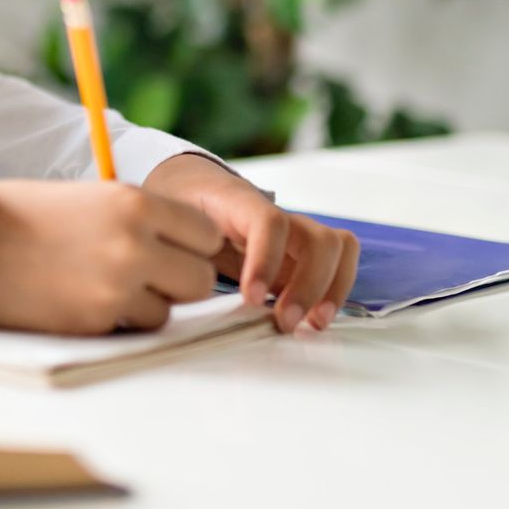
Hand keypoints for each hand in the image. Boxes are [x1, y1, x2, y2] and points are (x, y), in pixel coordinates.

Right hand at [0, 179, 223, 335]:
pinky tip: (79, 299)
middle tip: (144, 275)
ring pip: (168, 311)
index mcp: (135, 204)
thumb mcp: (90, 198)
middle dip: (176, 281)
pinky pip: (131, 330)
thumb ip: (138, 218)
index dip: (190, 245)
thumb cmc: (24, 215)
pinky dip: (114, 321)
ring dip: (145, 305)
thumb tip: (184, 245)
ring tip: (102, 286)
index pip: (205, 233)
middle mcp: (135, 245)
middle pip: (199, 279)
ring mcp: (117, 288)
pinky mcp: (95, 323)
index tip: (170, 248)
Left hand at [142, 152, 359, 332]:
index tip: (251, 297)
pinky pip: (337, 261)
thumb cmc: (183, 205)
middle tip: (284, 320)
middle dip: (308, 285)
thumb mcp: (172, 221)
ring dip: (330, 289)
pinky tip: (314, 318)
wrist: (193, 185)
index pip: (268, 222)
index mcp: (238, 201)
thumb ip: (180, 248)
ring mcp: (294, 231)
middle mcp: (276, 213)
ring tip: (311, 324)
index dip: (266, 260)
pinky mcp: (302, 251)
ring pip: (336, 248)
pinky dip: (336, 290)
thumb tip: (182, 289)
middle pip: (317, 238)